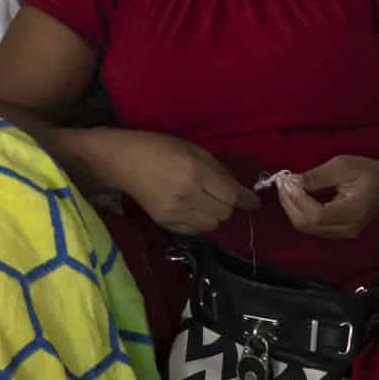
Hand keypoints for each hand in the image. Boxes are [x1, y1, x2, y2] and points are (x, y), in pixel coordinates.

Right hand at [103, 133, 257, 236]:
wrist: (124, 162)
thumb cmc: (161, 148)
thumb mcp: (194, 150)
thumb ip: (219, 171)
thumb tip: (243, 193)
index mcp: (195, 171)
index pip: (231, 195)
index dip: (246, 200)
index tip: (254, 202)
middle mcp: (187, 194)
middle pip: (224, 213)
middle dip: (228, 205)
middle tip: (219, 195)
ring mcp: (175, 212)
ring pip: (212, 225)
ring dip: (214, 215)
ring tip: (204, 202)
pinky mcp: (165, 223)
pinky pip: (195, 231)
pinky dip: (200, 222)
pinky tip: (191, 209)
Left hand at [274, 156, 378, 241]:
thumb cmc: (369, 173)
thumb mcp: (345, 166)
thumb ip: (318, 176)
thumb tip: (292, 182)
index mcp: (353, 212)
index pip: (318, 215)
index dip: (297, 200)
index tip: (287, 180)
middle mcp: (347, 229)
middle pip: (308, 225)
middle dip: (289, 203)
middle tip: (281, 181)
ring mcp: (341, 234)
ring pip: (306, 228)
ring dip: (290, 207)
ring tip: (285, 186)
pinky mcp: (335, 232)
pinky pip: (311, 226)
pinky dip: (298, 211)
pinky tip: (294, 196)